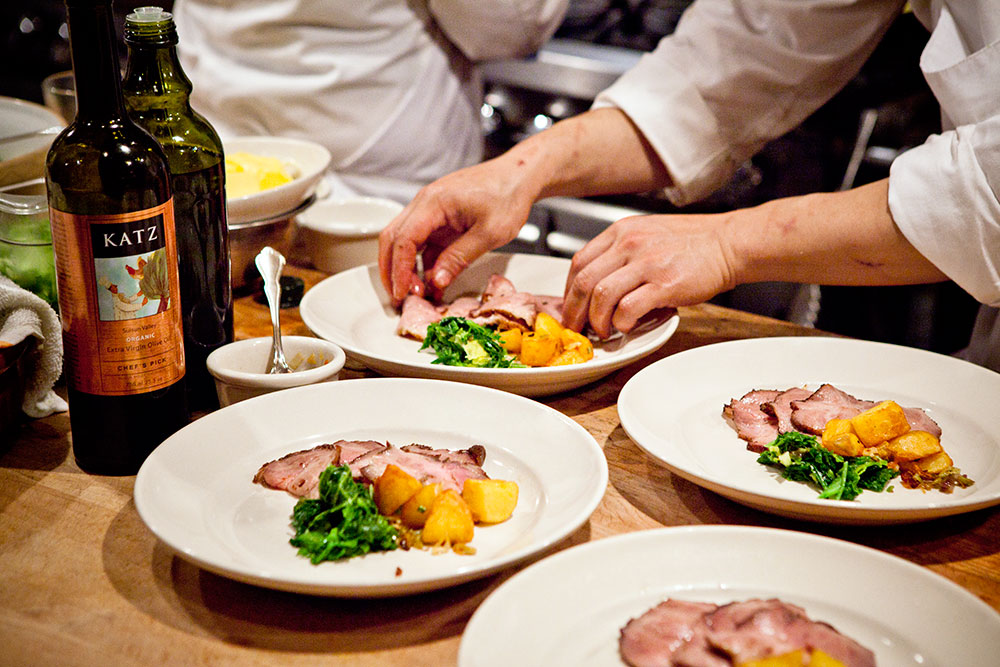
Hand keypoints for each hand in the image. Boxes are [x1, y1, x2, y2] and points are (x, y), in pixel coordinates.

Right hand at [378, 160, 533, 305]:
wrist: (520, 177)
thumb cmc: (508, 195)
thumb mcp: (489, 233)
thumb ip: (460, 257)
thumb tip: (436, 281)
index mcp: (433, 202)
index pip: (403, 239)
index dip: (399, 270)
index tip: (404, 293)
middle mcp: (425, 204)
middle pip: (393, 239)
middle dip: (392, 272)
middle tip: (400, 298)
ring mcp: (430, 211)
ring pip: (404, 242)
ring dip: (406, 269)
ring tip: (417, 295)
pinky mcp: (439, 219)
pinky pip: (423, 244)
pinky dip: (423, 264)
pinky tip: (432, 283)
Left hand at [563, 212, 737, 337]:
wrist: (728, 244)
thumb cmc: (691, 243)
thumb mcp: (646, 233)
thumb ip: (619, 252)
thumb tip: (596, 282)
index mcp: (621, 232)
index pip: (578, 262)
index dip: (569, 291)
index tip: (571, 307)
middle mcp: (628, 244)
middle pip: (583, 281)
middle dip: (574, 312)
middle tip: (576, 328)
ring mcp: (646, 263)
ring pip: (601, 296)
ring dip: (597, 320)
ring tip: (603, 331)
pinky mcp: (664, 284)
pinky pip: (628, 308)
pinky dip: (621, 323)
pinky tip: (627, 326)